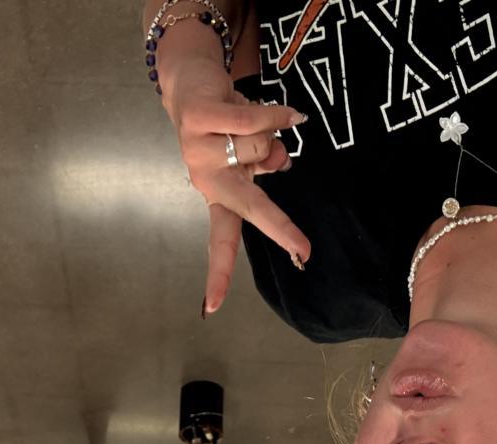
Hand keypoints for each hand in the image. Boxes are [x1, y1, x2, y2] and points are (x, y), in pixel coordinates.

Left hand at [161, 54, 310, 312]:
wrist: (192, 82)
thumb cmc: (227, 122)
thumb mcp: (253, 150)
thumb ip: (269, 162)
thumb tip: (279, 160)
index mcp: (218, 194)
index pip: (221, 240)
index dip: (219, 274)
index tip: (212, 308)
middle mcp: (206, 178)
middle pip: (249, 207)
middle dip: (279, 228)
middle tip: (304, 250)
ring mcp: (198, 149)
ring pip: (261, 146)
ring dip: (270, 129)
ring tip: (254, 119)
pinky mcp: (198, 118)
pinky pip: (251, 120)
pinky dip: (274, 113)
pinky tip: (290, 114)